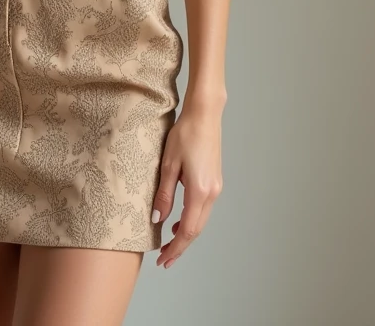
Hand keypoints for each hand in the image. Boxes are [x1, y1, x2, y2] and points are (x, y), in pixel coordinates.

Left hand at [152, 105, 223, 268]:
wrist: (204, 115)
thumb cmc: (185, 134)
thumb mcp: (169, 164)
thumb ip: (164, 194)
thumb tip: (157, 220)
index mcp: (200, 191)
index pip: (188, 231)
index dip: (176, 248)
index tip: (163, 260)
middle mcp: (212, 193)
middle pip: (197, 229)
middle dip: (180, 246)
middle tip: (164, 258)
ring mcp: (216, 187)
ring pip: (201, 220)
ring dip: (187, 233)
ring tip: (169, 242)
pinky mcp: (215, 180)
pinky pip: (204, 208)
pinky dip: (192, 219)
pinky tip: (180, 219)